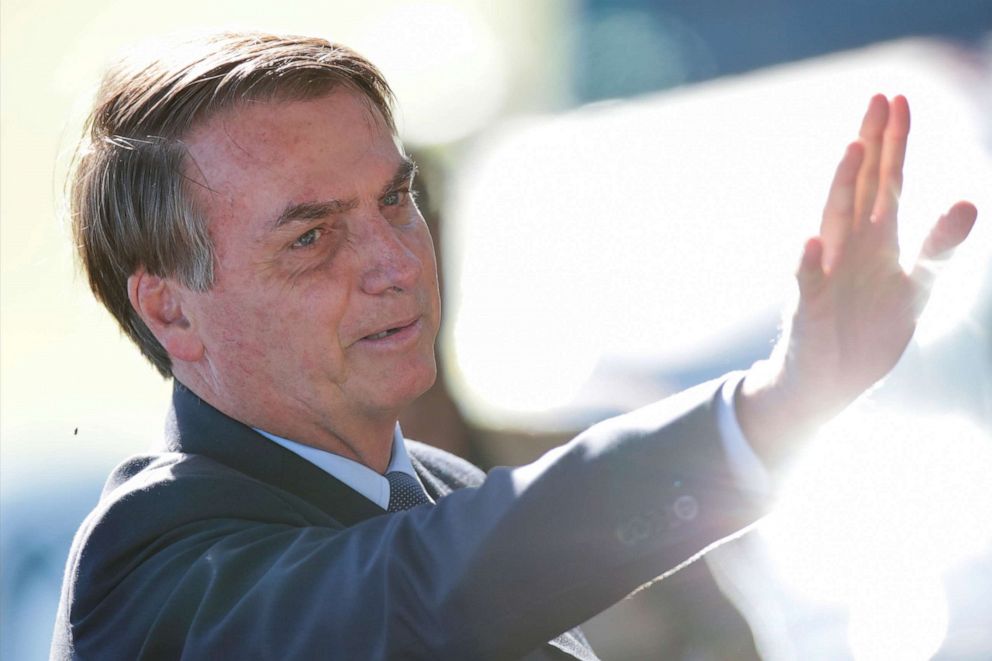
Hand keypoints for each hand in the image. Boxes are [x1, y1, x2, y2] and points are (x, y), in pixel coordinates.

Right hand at [737, 95, 977, 466]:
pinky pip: (806, 285)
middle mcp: (847, 248)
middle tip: (880, 99)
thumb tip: (969, 199)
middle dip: (870, 145)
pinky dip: (808, 265)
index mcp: (875, 241)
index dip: (893, 143)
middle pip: (859, 188)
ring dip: (842, 187)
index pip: (884, 182)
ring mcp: (825, 276)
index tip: (899, 99)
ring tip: (854, 150)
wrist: (829, 384)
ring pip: (834, 223)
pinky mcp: (808, 312)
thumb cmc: (867, 332)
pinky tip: (812, 242)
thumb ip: (938, 246)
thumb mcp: (915, 288)